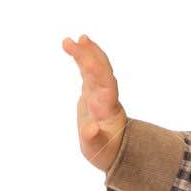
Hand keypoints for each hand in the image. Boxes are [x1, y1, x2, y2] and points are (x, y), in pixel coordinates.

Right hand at [61, 33, 127, 175]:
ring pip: (96, 67)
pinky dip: (84, 58)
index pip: (105, 85)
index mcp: (108, 107)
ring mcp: (100, 92)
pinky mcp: (93, 91)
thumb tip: (90, 129)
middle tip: (76, 40)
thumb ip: (93, 138)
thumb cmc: (105, 151)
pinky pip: (89, 70)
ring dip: (87, 52)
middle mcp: (106, 96)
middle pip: (101, 71)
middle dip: (90, 56)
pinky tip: (76, 45)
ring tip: (76, 38)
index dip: (97, 72)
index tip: (87, 62)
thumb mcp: (98, 149)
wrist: (114, 149)